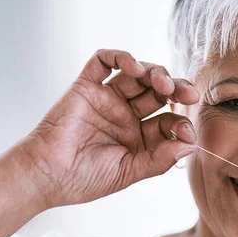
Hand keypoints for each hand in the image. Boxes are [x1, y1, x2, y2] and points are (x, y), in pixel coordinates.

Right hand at [17, 49, 198, 208]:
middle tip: (188, 93)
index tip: (187, 133)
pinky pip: (103, 62)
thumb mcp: (129, 172)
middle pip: (158, 92)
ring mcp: (107, 99)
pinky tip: (133, 66)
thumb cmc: (84, 179)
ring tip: (163, 82)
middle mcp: (126, 115)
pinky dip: (121, 57)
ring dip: (155, 72)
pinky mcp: (86, 86)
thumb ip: (160, 159)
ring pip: (137, 74)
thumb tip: (190, 145)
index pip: (168, 120)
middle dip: (177, 89)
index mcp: (139, 136)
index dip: (181, 123)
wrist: (47, 175)